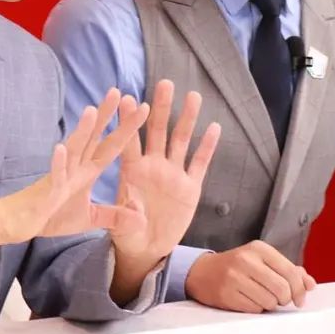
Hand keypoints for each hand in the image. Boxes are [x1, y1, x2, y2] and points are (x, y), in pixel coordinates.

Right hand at [0, 88, 147, 250]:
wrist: (19, 224)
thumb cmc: (51, 215)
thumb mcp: (90, 219)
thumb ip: (114, 216)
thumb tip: (142, 219)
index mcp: (87, 171)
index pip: (111, 147)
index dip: (126, 128)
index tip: (142, 108)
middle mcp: (75, 167)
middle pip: (94, 137)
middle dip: (106, 115)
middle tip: (117, 91)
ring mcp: (61, 175)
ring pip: (74, 149)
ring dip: (82, 131)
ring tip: (92, 111)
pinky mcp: (47, 190)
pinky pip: (54, 174)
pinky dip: (57, 162)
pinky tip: (60, 149)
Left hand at [109, 80, 221, 263]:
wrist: (147, 249)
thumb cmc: (127, 234)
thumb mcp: (121, 226)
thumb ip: (126, 215)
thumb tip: (131, 208)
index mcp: (132, 171)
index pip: (129, 142)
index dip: (129, 122)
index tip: (128, 98)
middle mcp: (153, 166)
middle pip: (158, 132)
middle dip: (162, 108)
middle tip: (165, 84)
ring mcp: (173, 174)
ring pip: (181, 141)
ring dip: (187, 119)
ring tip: (193, 96)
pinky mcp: (190, 186)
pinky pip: (199, 163)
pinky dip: (206, 147)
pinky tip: (214, 127)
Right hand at [185, 240, 316, 312]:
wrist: (203, 272)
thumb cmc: (239, 267)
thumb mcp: (263, 261)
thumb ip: (289, 270)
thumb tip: (310, 284)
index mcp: (260, 249)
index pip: (291, 272)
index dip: (300, 290)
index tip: (299, 299)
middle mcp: (247, 260)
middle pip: (282, 289)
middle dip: (285, 299)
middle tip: (280, 299)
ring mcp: (235, 277)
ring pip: (270, 301)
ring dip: (270, 304)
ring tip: (261, 297)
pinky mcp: (227, 294)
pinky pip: (254, 309)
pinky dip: (257, 308)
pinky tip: (249, 300)